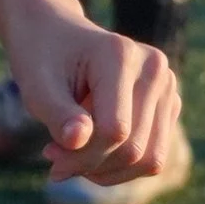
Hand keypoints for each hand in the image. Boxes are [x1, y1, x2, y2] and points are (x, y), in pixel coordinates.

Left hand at [2, 2, 178, 182]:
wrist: (55, 34)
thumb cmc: (42, 60)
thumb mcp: (36, 87)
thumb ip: (57, 114)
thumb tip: (78, 140)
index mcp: (121, 55)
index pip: (115, 131)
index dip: (81, 156)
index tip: (48, 153)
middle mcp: (154, 69)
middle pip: (134, 149)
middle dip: (90, 164)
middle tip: (54, 156)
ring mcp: (167, 86)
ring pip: (149, 159)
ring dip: (106, 170)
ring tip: (71, 156)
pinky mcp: (168, 104)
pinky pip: (152, 156)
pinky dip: (119, 164)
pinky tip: (89, 149)